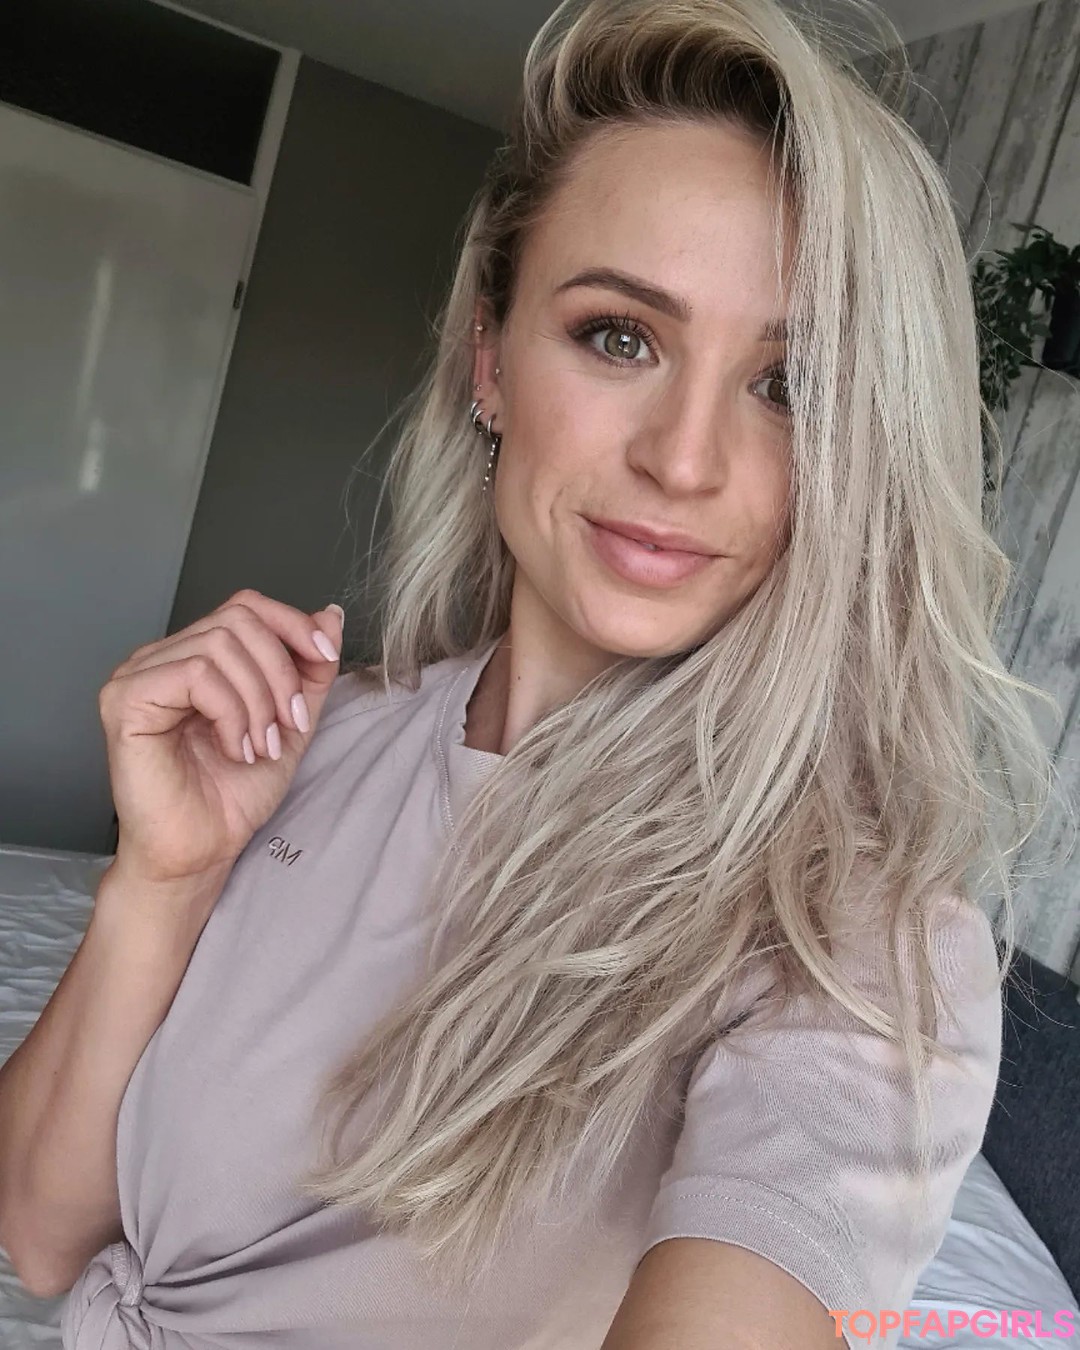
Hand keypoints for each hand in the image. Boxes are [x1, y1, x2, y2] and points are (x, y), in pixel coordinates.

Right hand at [98, 589, 344, 885]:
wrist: (201, 851)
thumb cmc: (231, 796)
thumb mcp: (290, 722)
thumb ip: (309, 670)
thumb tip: (329, 614)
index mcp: (194, 657)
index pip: (246, 606)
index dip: (292, 624)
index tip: (326, 658)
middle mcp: (161, 658)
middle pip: (238, 619)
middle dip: (280, 672)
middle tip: (288, 725)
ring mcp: (137, 676)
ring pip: (220, 646)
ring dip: (258, 701)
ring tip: (258, 747)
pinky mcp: (125, 701)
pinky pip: (196, 675)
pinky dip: (230, 713)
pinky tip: (233, 749)